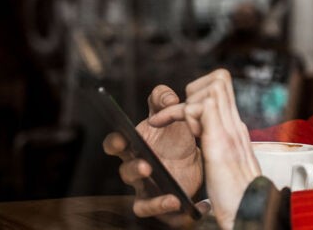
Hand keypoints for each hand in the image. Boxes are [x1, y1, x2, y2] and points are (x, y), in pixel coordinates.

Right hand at [102, 85, 203, 223]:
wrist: (196, 160)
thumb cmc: (175, 138)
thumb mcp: (171, 115)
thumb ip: (164, 100)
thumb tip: (169, 96)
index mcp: (135, 147)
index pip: (116, 144)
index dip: (115, 142)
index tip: (123, 138)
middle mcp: (138, 170)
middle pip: (126, 172)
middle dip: (133, 169)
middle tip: (147, 166)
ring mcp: (149, 190)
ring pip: (141, 202)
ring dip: (154, 201)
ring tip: (172, 198)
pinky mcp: (164, 205)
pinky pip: (167, 216)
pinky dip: (179, 214)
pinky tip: (197, 205)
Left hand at [153, 69, 261, 229]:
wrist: (247, 210)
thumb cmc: (236, 193)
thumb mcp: (226, 161)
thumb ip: (219, 142)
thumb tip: (206, 130)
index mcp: (235, 128)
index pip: (223, 87)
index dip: (202, 91)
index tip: (190, 114)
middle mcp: (235, 124)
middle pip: (221, 78)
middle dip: (196, 89)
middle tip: (184, 115)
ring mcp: (229, 129)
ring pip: (213, 87)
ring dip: (190, 102)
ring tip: (184, 126)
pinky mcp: (219, 139)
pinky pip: (201, 107)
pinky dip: (186, 115)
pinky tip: (189, 135)